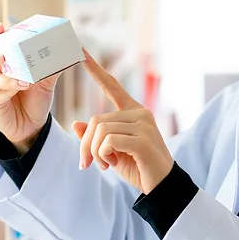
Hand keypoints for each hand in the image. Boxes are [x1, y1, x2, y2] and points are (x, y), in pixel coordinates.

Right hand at [0, 21, 62, 152]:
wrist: (34, 124)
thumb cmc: (36, 98)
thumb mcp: (47, 80)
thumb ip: (54, 66)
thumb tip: (73, 52)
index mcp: (6, 59)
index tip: (0, 28)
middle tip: (3, 56)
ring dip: (6, 78)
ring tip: (23, 80)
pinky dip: (8, 90)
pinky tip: (20, 88)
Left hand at [72, 48, 173, 194]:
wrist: (162, 188)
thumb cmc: (138, 168)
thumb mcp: (111, 152)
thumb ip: (95, 137)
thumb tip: (76, 124)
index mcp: (134, 112)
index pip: (112, 86)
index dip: (96, 70)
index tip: (81, 51)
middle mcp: (140, 114)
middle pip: (96, 119)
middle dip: (86, 144)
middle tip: (88, 163)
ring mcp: (144, 125)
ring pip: (100, 130)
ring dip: (94, 152)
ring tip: (104, 165)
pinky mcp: (143, 140)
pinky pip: (109, 141)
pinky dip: (103, 155)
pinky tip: (111, 164)